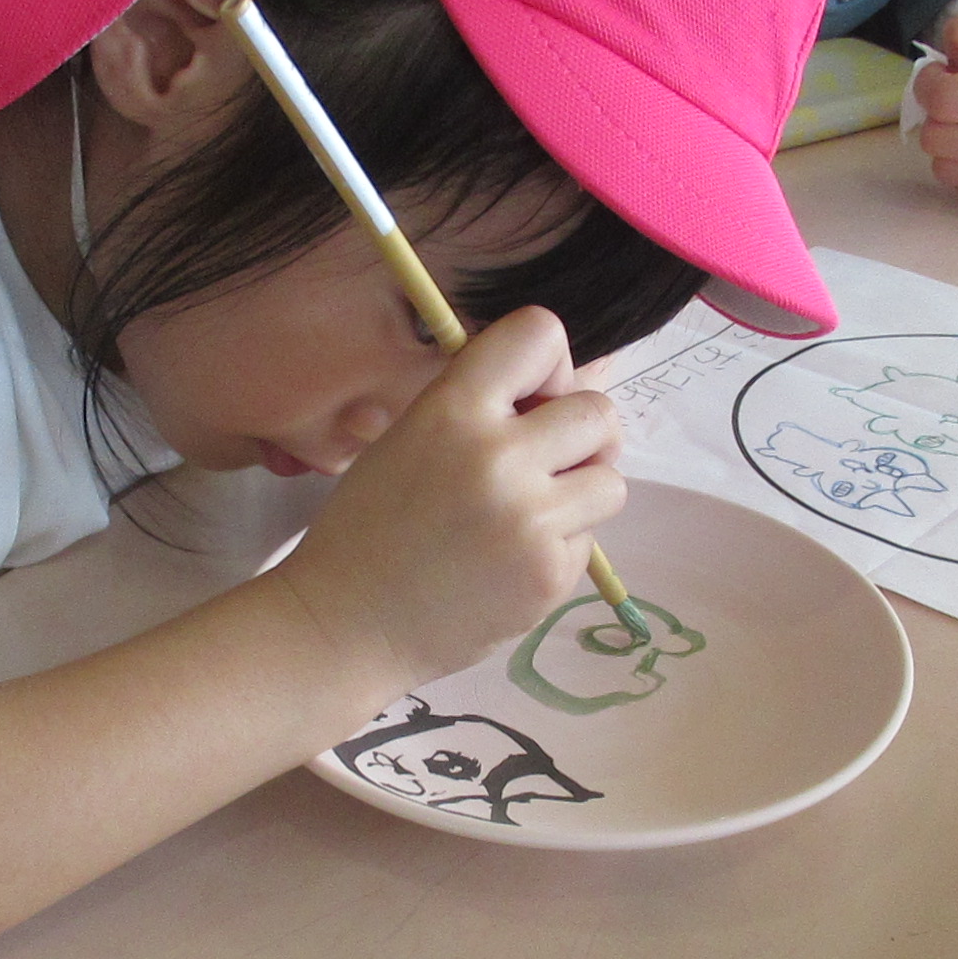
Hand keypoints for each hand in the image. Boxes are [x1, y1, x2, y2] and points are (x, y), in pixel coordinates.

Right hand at [270, 307, 624, 693]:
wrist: (347, 625)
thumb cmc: (370, 528)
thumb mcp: (407, 438)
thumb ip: (479, 406)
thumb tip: (564, 389)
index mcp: (453, 409)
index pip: (541, 333)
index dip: (548, 366)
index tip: (530, 400)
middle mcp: (498, 456)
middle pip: (598, 412)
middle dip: (580, 436)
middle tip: (544, 463)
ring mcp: (530, 520)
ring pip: (610, 481)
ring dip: (579, 494)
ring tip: (525, 517)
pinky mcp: (549, 576)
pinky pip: (589, 541)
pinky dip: (559, 548)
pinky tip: (508, 564)